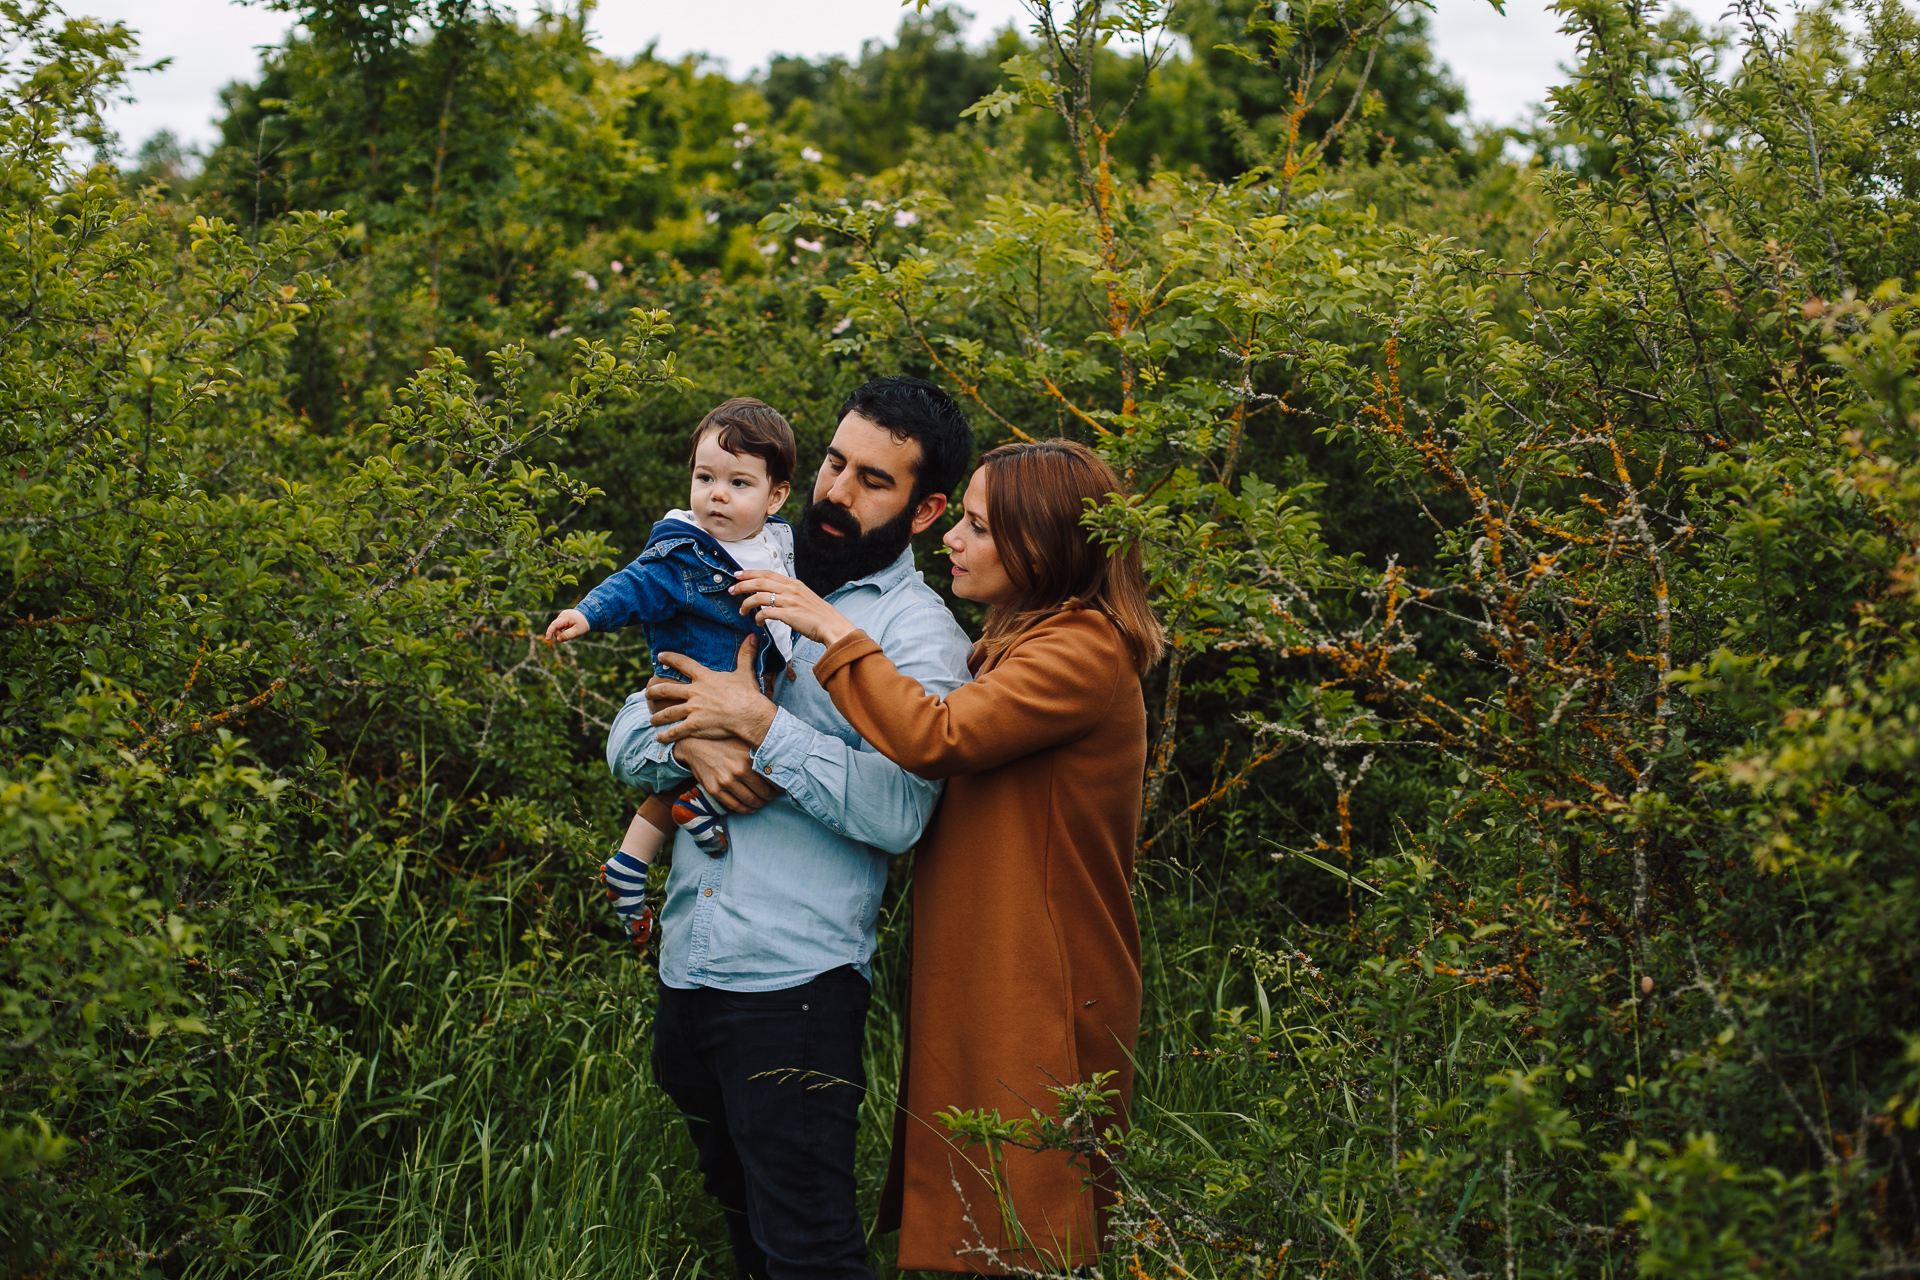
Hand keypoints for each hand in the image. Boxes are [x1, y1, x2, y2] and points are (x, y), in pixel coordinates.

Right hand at [545, 608, 588, 642]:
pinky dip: (564, 629)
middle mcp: (562, 615)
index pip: (554, 625)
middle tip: (570, 636)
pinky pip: (560, 626)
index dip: (550, 632)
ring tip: (571, 631)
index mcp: (566, 617)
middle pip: (555, 628)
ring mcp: (562, 616)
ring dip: (562, 632)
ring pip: (557, 627)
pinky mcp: (563, 617)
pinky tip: (570, 629)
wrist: (589, 615)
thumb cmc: (583, 624)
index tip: (547, 639)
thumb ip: (567, 635)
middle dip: (560, 634)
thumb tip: (557, 639)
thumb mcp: (577, 631)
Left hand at [650, 635, 778, 745]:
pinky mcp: (694, 725)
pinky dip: (665, 735)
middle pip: (668, 690)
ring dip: (658, 716)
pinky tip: (658, 737)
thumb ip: (746, 655)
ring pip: (668, 712)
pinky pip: (675, 730)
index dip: (670, 658)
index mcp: (705, 677)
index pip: (683, 664)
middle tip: (647, 693)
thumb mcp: (746, 672)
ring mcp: (693, 709)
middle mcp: (695, 692)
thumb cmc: (748, 694)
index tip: (659, 656)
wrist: (749, 715)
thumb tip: (753, 636)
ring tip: (651, 719)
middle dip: (654, 691)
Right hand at [673, 736, 780, 813]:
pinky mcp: (714, 790)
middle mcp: (738, 770)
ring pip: (750, 801)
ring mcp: (726, 781)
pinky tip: (750, 808)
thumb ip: (759, 753)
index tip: (781, 787)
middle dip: (770, 796)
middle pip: (764, 792)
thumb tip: (779, 765)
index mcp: (749, 757)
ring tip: (762, 802)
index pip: (772, 778)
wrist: (694, 744)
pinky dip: (745, 810)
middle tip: (772, 796)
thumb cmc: (723, 742)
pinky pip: (735, 806)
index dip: (779, 785)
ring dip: (759, 804)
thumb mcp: (743, 742)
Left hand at [729, 571, 857, 647]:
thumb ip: (790, 593)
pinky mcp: (788, 614)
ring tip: (741, 610)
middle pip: (759, 582)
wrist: (832, 626)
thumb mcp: (805, 597)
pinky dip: (757, 617)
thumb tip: (774, 595)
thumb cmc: (819, 615)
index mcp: (793, 583)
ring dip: (746, 603)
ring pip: (759, 596)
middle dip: (742, 585)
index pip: (767, 573)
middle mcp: (790, 589)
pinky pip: (765, 613)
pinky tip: (757, 622)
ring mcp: (789, 601)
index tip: (738, 575)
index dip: (750, 573)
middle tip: (731, 590)